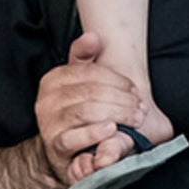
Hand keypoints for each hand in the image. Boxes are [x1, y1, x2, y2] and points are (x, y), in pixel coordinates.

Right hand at [32, 32, 145, 183]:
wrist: (65, 152)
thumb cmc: (78, 113)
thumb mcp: (81, 84)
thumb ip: (85, 58)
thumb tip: (93, 36)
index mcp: (54, 79)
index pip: (89, 72)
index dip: (116, 80)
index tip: (135, 89)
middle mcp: (46, 100)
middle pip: (90, 92)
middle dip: (121, 98)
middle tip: (141, 107)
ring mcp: (48, 124)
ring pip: (84, 112)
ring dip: (116, 114)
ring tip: (135, 118)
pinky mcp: (54, 147)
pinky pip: (73, 138)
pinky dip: (94, 133)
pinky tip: (112, 130)